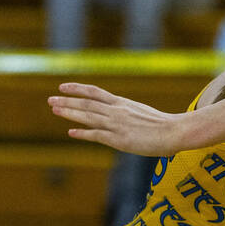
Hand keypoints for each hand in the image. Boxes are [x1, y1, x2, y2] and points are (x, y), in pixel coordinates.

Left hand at [50, 82, 183, 154]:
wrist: (174, 131)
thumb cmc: (162, 125)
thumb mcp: (140, 112)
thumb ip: (126, 113)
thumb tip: (118, 115)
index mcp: (122, 103)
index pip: (95, 92)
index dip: (77, 89)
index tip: (62, 86)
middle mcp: (117, 111)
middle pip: (87, 103)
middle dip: (67, 101)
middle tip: (50, 100)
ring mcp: (117, 124)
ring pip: (89, 116)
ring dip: (70, 113)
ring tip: (54, 110)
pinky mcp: (120, 139)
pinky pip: (97, 135)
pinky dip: (83, 133)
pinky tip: (71, 133)